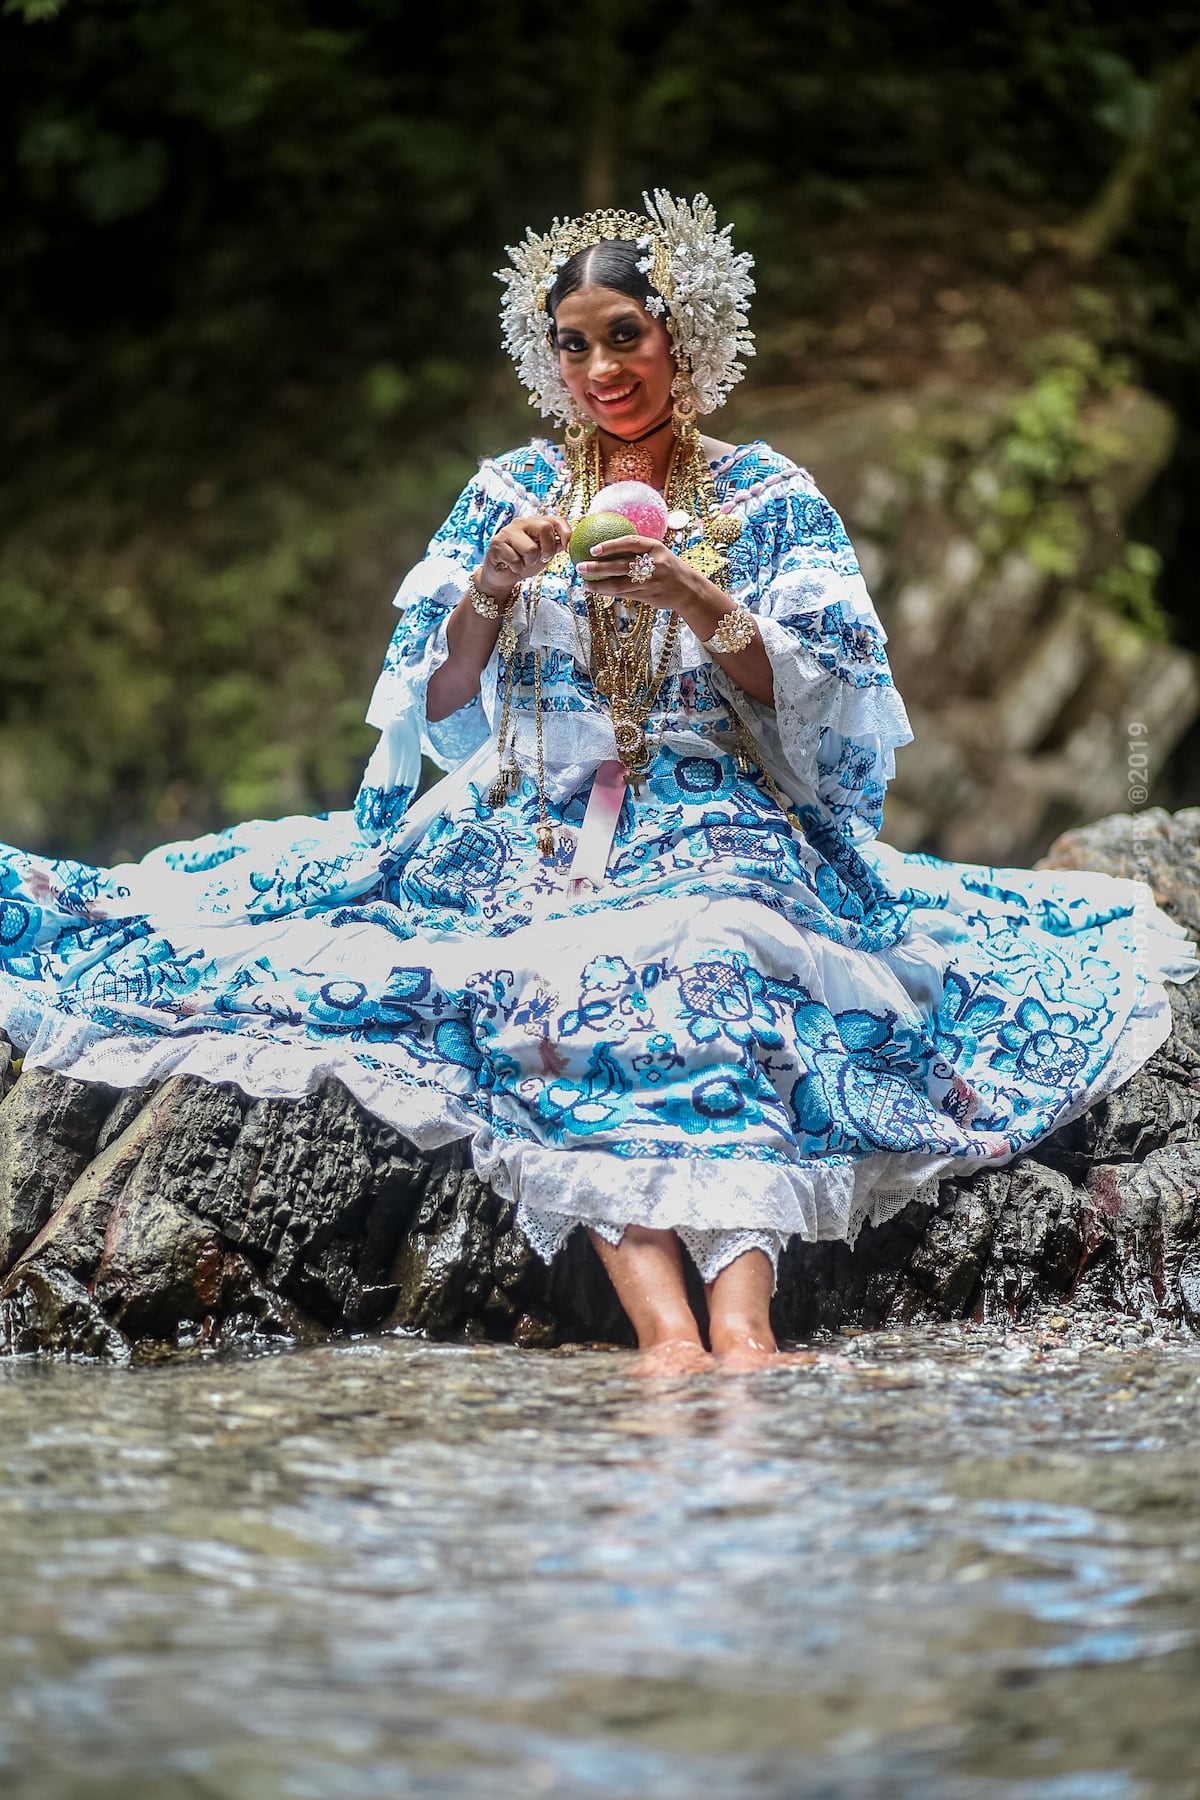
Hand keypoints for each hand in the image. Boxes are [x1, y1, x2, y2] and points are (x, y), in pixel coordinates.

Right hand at [478, 514, 568, 597]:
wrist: (501, 575)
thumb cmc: (523, 562)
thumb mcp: (543, 554)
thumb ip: (555, 546)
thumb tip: (573, 541)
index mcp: (535, 523)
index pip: (557, 519)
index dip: (566, 533)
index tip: (568, 549)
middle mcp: (521, 523)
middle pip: (544, 528)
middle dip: (548, 549)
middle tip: (542, 558)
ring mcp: (507, 532)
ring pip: (530, 548)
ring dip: (530, 562)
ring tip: (523, 563)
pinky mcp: (496, 545)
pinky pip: (515, 560)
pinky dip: (517, 569)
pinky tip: (512, 567)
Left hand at [576, 534, 707, 614]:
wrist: (688, 589)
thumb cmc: (667, 567)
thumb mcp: (658, 553)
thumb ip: (639, 549)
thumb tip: (609, 541)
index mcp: (655, 548)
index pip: (629, 543)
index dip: (610, 545)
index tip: (593, 548)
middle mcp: (653, 564)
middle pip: (620, 566)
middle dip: (597, 567)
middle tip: (580, 566)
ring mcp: (650, 582)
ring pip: (619, 584)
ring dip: (599, 585)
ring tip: (584, 583)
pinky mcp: (648, 596)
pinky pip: (624, 594)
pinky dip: (609, 592)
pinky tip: (597, 590)